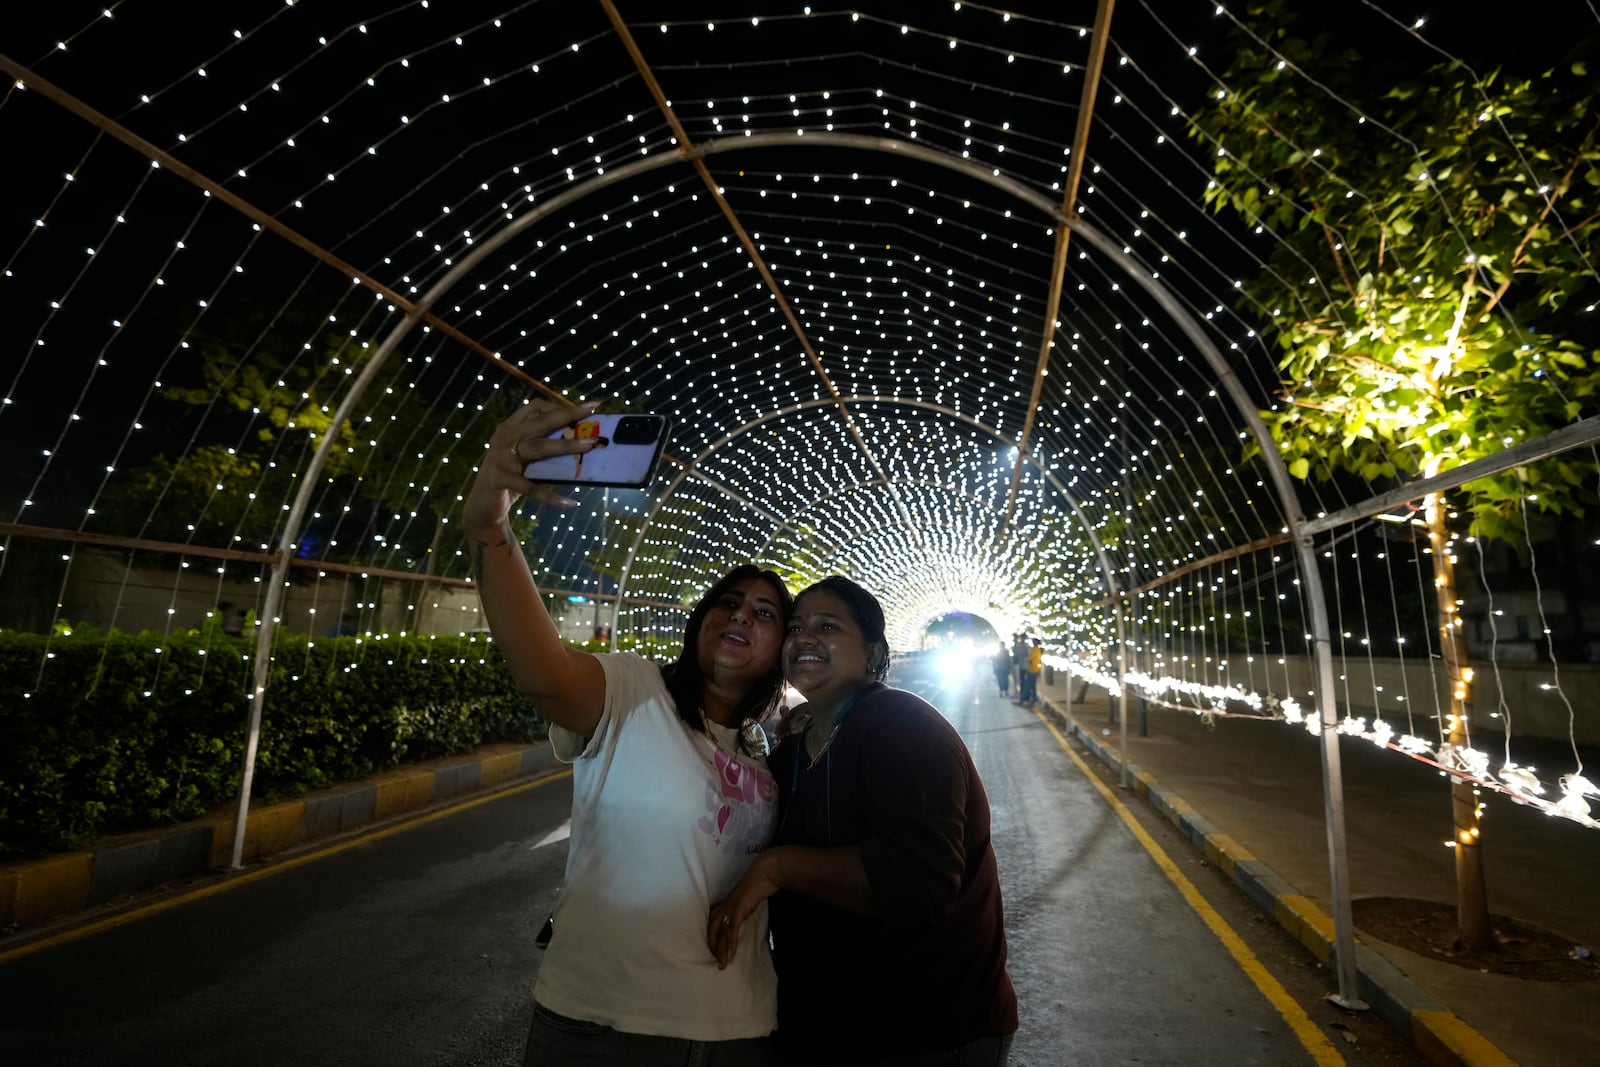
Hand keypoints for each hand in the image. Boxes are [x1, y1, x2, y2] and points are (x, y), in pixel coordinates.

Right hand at [461, 400, 598, 535]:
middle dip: (567, 416)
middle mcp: (504, 438)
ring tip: (589, 446)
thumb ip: (543, 447)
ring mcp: (500, 458)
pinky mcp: (499, 479)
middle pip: (540, 422)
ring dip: (566, 446)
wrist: (482, 506)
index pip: (535, 407)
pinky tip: (570, 503)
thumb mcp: (524, 458)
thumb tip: (582, 442)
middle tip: (591, 413)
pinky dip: (551, 497)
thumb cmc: (510, 478)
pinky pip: (531, 488)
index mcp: (510, 428)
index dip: (559, 406)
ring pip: (538, 448)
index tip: (584, 408)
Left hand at [707, 853, 780, 969]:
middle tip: (718, 963)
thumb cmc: (760, 884)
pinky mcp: (739, 908)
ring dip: (721, 950)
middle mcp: (724, 906)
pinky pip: (733, 928)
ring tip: (723, 964)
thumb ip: (743, 909)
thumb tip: (744, 917)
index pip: (713, 924)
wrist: (766, 872)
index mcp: (726, 903)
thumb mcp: (748, 900)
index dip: (713, 939)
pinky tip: (732, 952)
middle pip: (712, 930)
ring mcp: (730, 907)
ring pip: (721, 932)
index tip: (716, 952)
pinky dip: (731, 941)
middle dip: (714, 948)